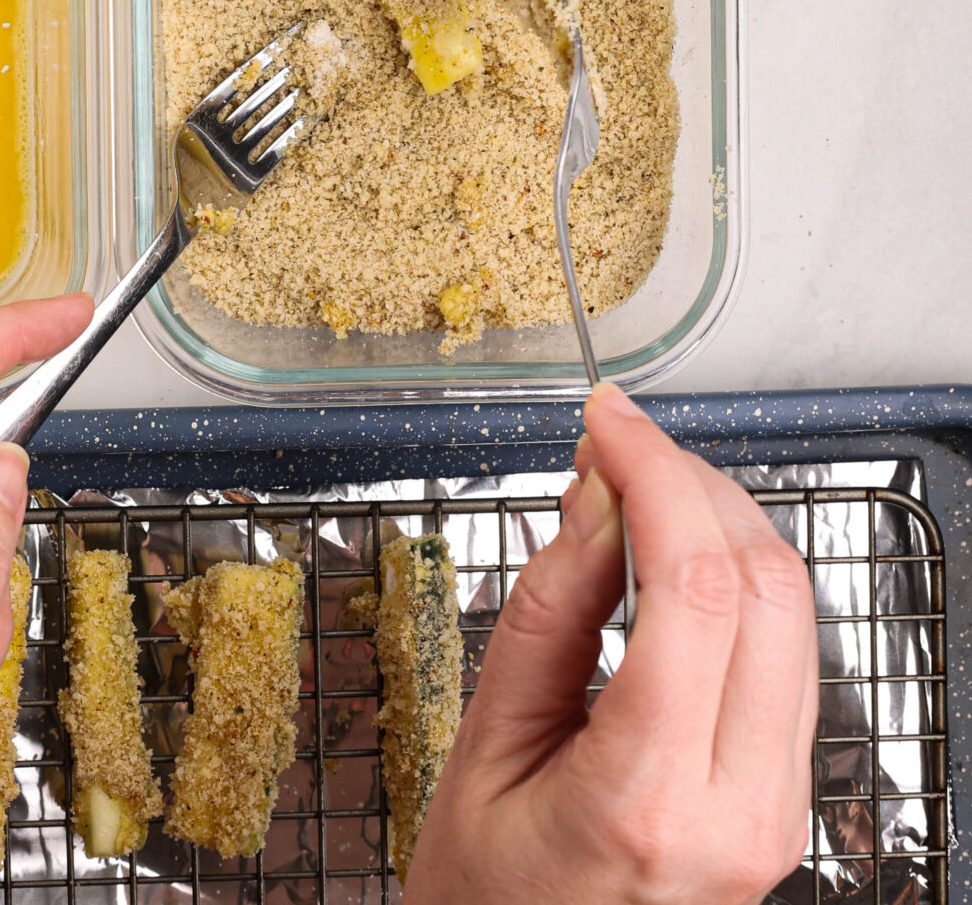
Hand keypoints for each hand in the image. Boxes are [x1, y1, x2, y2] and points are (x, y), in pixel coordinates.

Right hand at [406, 383, 816, 904]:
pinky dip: (738, 582)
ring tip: (639, 487)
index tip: (607, 420)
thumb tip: (598, 494)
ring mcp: (776, 814)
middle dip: (694, 484)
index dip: (655, 475)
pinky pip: (787, 660)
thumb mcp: (483, 745)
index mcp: (648, 801)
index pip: (696, 589)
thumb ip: (548, 611)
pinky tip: (675, 555)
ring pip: (795, 614)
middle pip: (765, 589)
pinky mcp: (783, 804)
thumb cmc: (486, 895)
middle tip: (618, 444)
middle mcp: (739, 811)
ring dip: (723, 523)